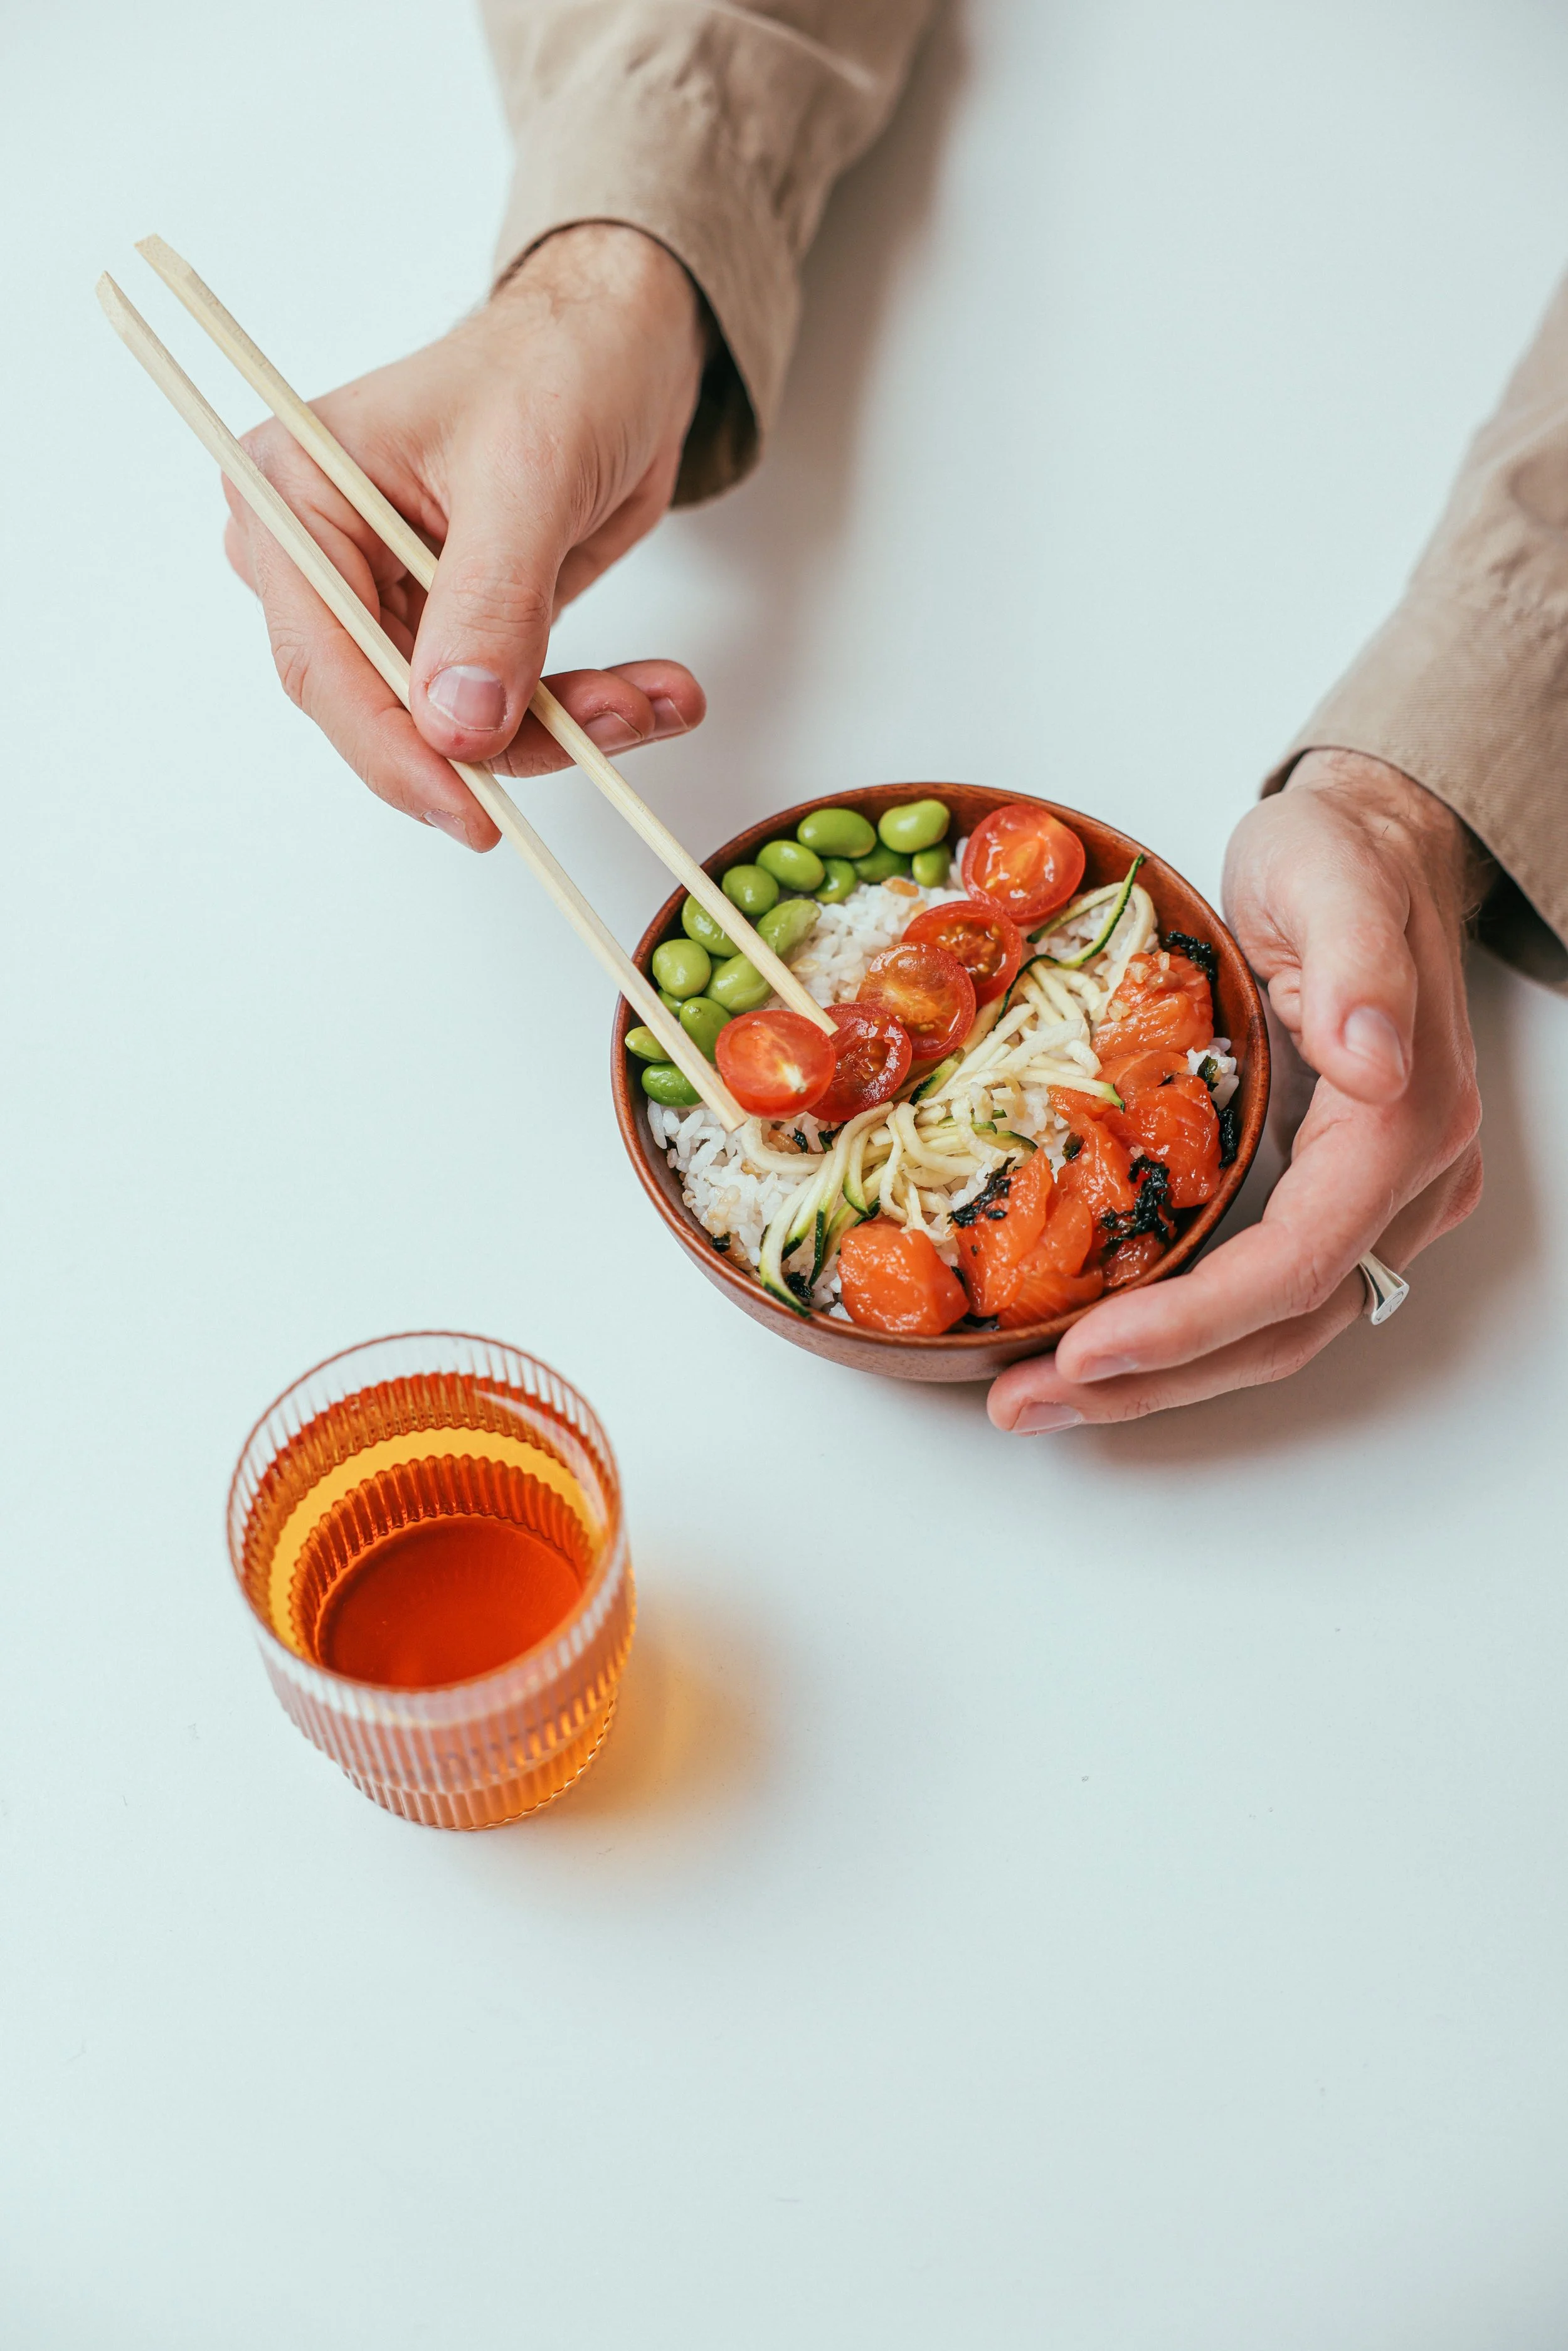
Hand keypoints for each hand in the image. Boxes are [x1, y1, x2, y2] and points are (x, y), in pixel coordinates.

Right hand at [223, 223, 710, 847]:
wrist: (626, 342)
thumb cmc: (561, 363)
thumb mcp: (527, 478)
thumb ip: (489, 604)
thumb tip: (456, 722)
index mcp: (296, 497)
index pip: (322, 662)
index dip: (393, 752)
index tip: (470, 812)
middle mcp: (326, 559)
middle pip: (390, 711)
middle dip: (508, 738)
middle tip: (615, 725)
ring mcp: (392, 601)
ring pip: (461, 725)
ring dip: (567, 727)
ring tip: (660, 698)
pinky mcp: (458, 630)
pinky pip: (510, 709)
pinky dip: (586, 712)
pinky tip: (657, 694)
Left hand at [988, 751, 1488, 1432]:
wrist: (1370, 847)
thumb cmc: (1341, 857)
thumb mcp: (1331, 876)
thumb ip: (1356, 963)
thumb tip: (1372, 1059)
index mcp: (1403, 1121)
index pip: (1297, 1262)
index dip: (1192, 1322)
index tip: (1087, 1348)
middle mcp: (1405, 1182)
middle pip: (1283, 1326)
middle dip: (1153, 1380)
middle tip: (1025, 1401)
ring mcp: (1374, 1200)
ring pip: (1274, 1332)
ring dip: (1157, 1379)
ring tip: (1035, 1396)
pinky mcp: (1330, 1196)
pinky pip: (1260, 1296)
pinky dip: (1177, 1333)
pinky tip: (1092, 1344)